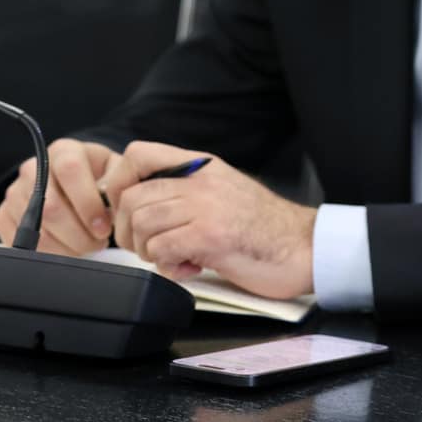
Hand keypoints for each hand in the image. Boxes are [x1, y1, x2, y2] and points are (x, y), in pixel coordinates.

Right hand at [0, 138, 114, 254]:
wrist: (77, 187)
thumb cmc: (101, 179)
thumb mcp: (117, 172)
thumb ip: (119, 180)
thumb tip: (115, 197)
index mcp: (64, 151)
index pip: (70, 170)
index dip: (88, 203)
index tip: (103, 227)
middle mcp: (34, 168)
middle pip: (50, 207)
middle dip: (79, 234)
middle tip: (97, 243)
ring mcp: (14, 192)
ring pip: (35, 230)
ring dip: (66, 247)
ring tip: (86, 246)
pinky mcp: (3, 215)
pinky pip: (20, 242)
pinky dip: (47, 253)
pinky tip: (67, 249)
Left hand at [106, 141, 315, 299]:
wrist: (304, 247)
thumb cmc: (263, 228)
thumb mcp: (222, 194)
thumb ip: (185, 192)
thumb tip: (135, 205)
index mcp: (202, 167)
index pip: (138, 154)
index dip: (117, 183)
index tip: (125, 210)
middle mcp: (202, 181)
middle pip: (132, 198)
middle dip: (128, 232)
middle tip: (150, 248)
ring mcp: (207, 206)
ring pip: (141, 224)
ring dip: (147, 251)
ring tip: (173, 258)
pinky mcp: (211, 235)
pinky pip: (160, 248)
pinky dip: (166, 266)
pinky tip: (189, 267)